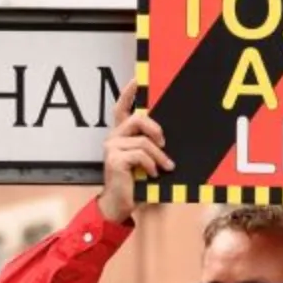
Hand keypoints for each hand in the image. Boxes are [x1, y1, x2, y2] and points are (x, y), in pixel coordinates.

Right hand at [99, 83, 171, 224]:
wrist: (120, 205)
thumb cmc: (136, 183)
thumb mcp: (147, 161)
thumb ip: (153, 146)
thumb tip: (169, 138)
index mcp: (121, 135)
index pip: (122, 107)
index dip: (129, 92)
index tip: (137, 78)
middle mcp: (114, 138)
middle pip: (137, 118)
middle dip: (155, 128)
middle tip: (164, 142)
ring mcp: (112, 148)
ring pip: (144, 141)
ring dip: (159, 156)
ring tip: (166, 167)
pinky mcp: (114, 160)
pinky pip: (140, 154)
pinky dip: (151, 165)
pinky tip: (153, 174)